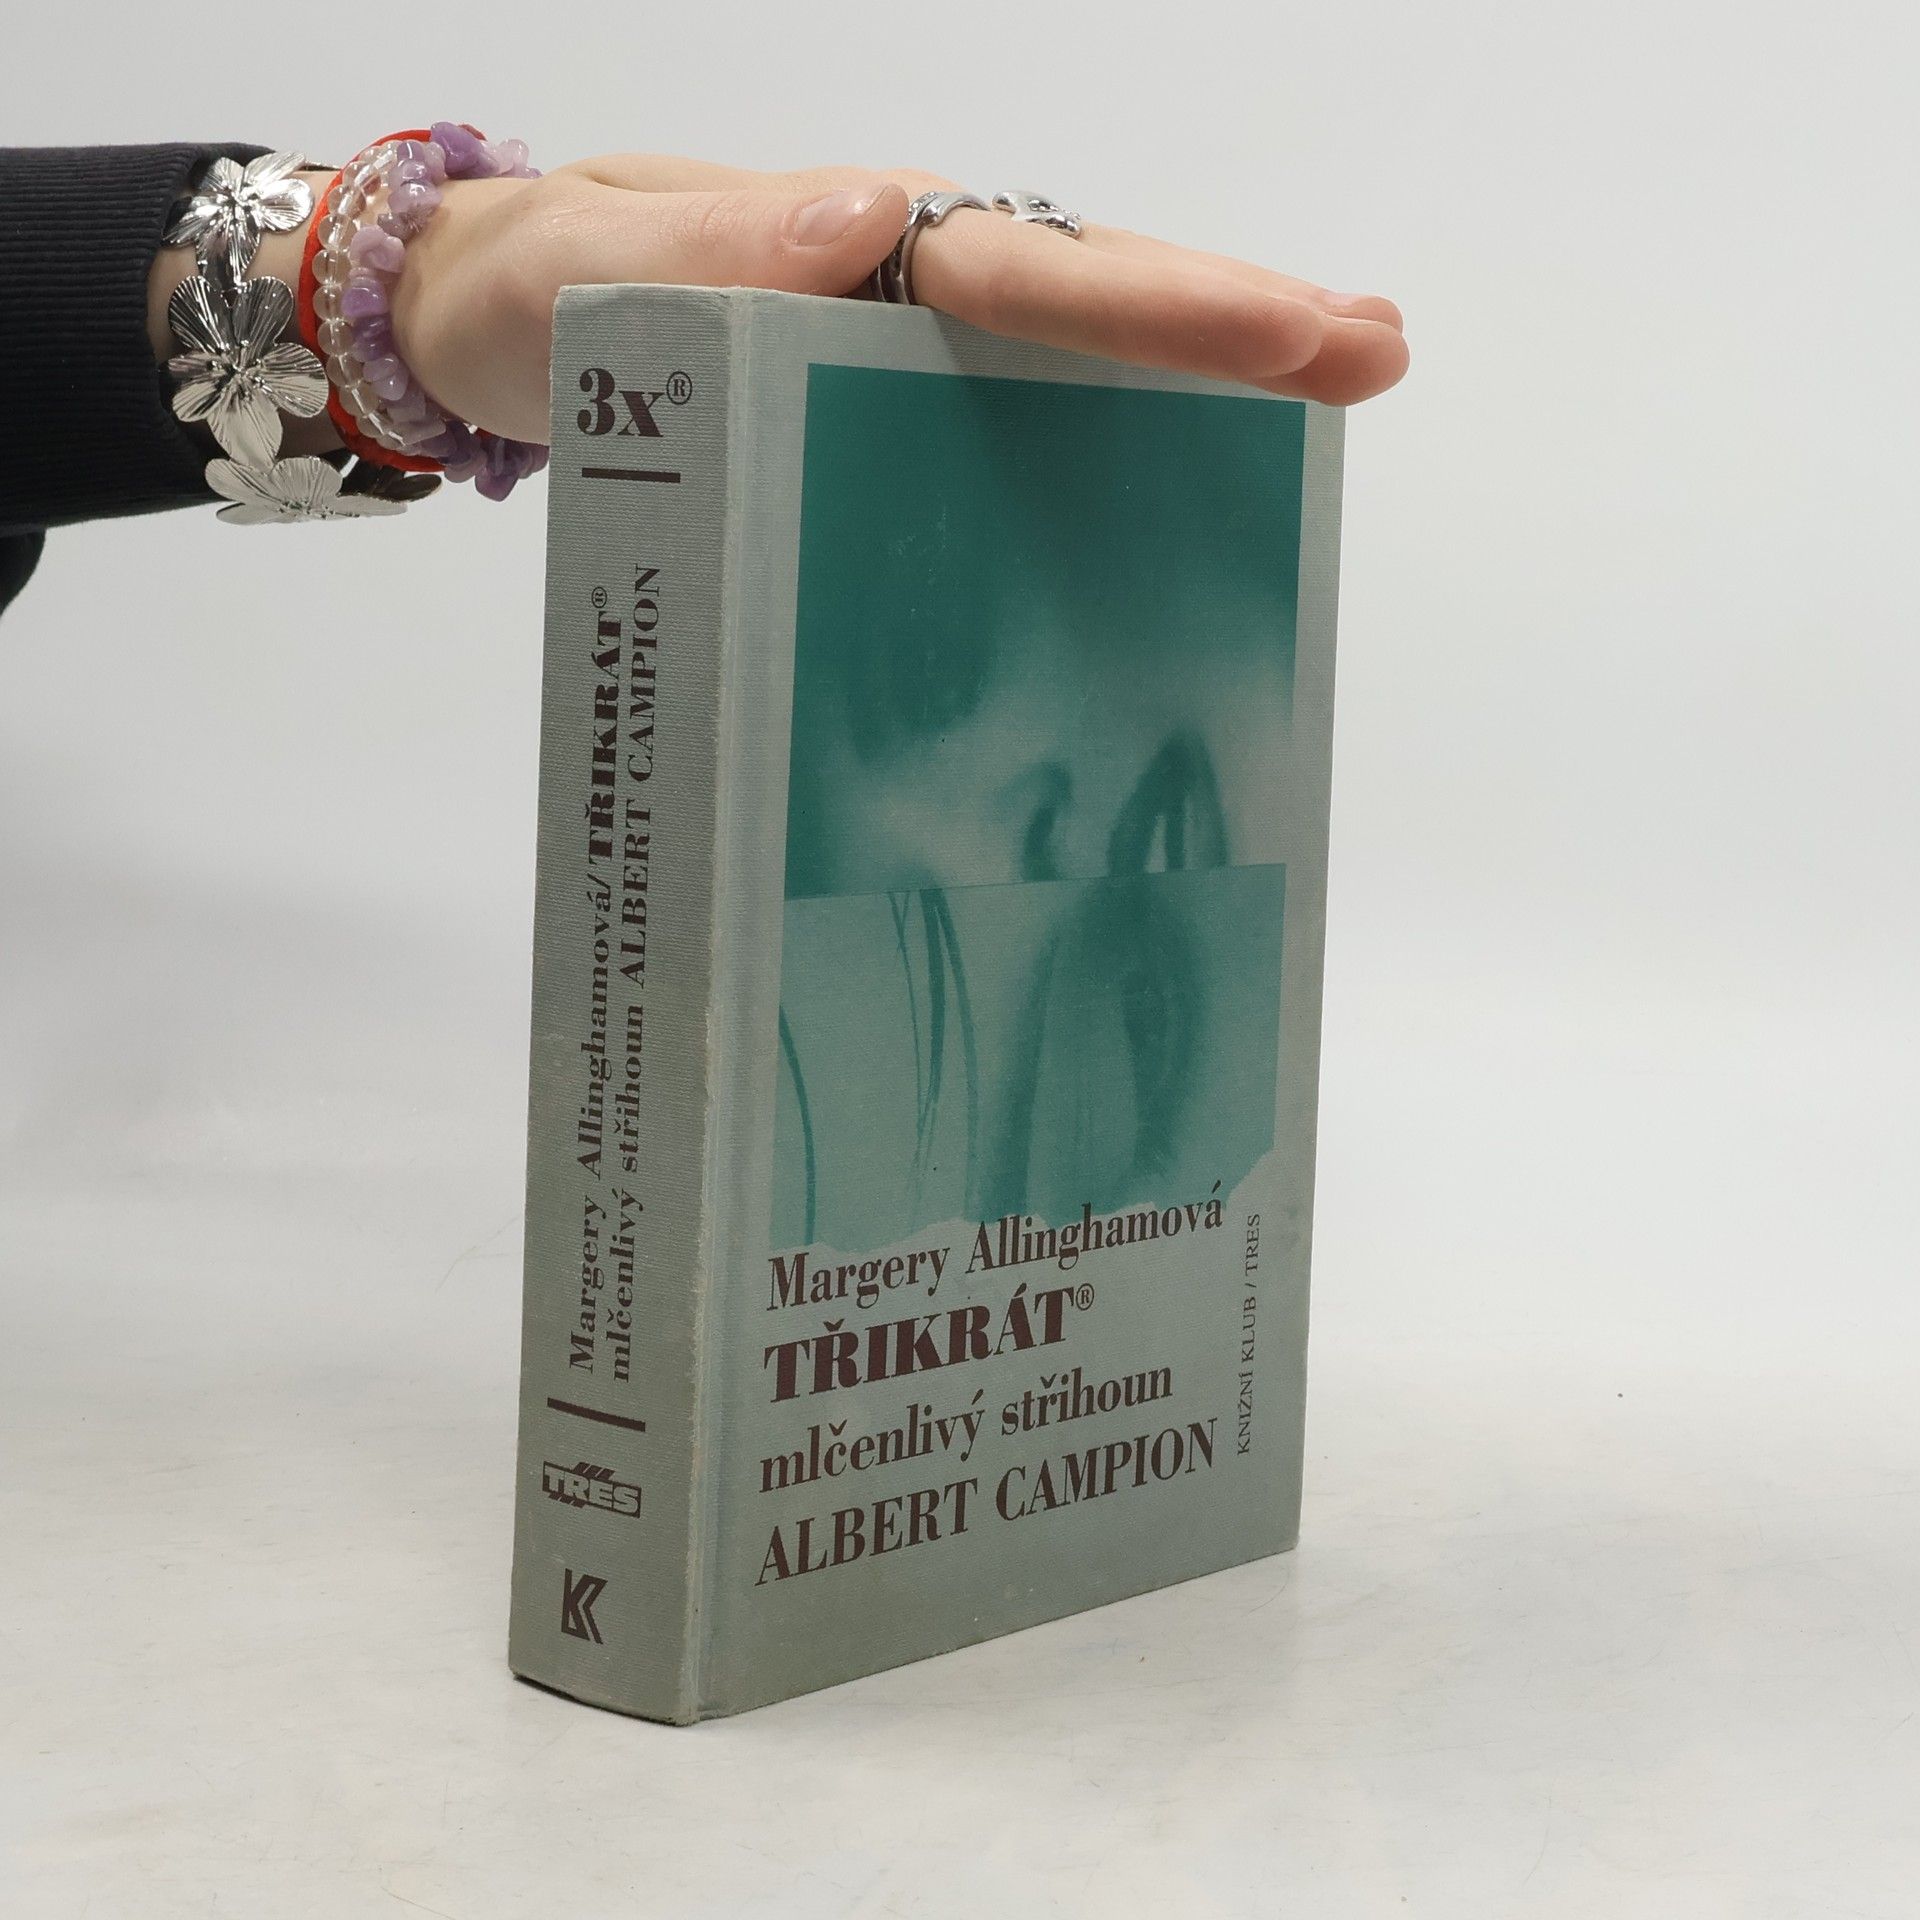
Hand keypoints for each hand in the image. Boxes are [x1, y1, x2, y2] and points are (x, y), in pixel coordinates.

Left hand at [390, 156, 1407, 446]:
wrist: (484, 337)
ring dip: (1206, 379)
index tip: (1293, 331)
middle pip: (1094, 298)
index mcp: (860, 243)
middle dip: (1237, 323)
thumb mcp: (592, 267)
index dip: (1160, 308)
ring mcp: (907, 359)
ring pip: (1079, 361)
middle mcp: (906, 290)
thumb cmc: (537, 294)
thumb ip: (711, 247)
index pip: (1029, 271)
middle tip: (1381, 352)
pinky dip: (1110, 445)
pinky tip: (1185, 482)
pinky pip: (1015, 432)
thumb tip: (868, 227)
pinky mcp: (888, 423)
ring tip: (1339, 392)